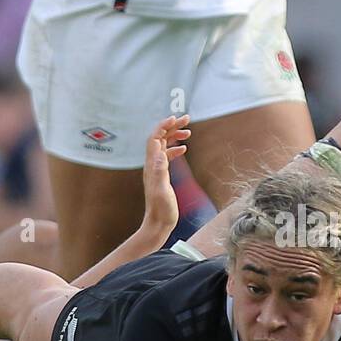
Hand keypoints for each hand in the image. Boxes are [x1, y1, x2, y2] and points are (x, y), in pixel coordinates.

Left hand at [141, 115, 189, 232]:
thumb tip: (159, 152)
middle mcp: (153, 164)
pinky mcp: (163, 175)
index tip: (176, 119)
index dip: (164, 126)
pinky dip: (175, 149)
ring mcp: (157, 169)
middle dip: (172, 126)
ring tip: (188, 131)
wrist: (159, 222)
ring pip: (164, 145)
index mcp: (152, 165)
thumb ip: (160, 171)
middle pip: (160, 138)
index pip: (155, 138)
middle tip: (187, 118)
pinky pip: (167, 156)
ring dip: (174, 135)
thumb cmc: (161, 209)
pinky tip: (184, 148)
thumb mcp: (162, 189)